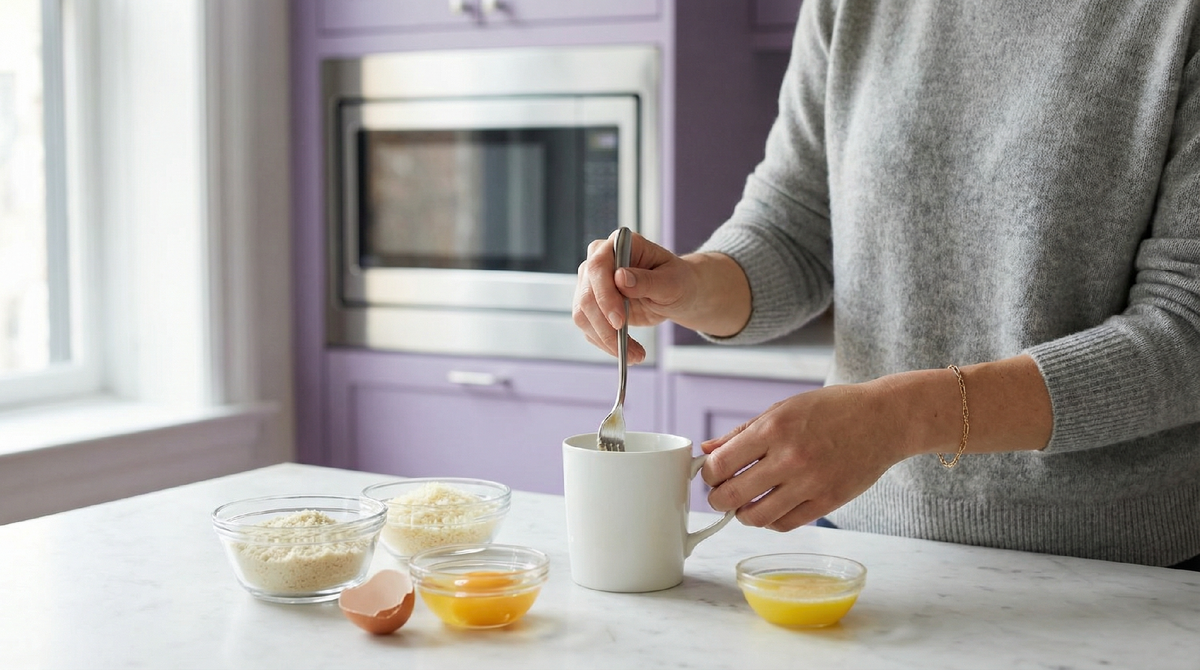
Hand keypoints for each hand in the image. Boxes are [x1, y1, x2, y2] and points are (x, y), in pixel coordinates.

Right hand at [573, 231, 752, 362]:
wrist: (678, 292)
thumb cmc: (678, 280)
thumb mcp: (672, 281)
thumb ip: (647, 280)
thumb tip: (620, 278)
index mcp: (619, 244)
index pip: (598, 267)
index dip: (605, 295)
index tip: (619, 321)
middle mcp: (599, 260)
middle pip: (587, 295)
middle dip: (605, 326)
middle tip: (627, 348)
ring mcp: (592, 283)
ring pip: (583, 315)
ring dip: (605, 340)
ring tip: (634, 355)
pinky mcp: (592, 305)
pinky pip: (589, 327)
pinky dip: (605, 343)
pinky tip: (626, 351)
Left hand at [700, 381, 908, 530]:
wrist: (883, 419)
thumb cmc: (831, 409)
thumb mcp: (782, 409)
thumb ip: (741, 432)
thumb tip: (706, 450)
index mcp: (774, 428)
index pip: (720, 464)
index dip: (708, 473)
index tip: (711, 473)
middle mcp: (790, 458)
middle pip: (733, 495)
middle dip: (717, 499)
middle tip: (719, 496)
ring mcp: (810, 483)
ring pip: (757, 517)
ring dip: (742, 515)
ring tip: (744, 505)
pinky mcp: (828, 502)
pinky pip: (786, 524)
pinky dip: (771, 521)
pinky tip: (770, 508)